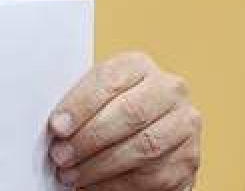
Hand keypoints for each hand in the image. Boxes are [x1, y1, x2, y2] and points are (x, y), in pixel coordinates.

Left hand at [48, 52, 201, 189]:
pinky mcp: (190, 158)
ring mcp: (184, 124)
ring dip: (100, 166)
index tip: (57, 127)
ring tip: (72, 175)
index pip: (109, 80)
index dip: (80, 106)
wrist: (144, 132)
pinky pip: (154, 175)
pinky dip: (118, 184)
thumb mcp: (93, 98)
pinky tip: (94, 185)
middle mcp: (169, 90)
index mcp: (138, 65)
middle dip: (89, 139)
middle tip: (60, 156)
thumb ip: (78, 104)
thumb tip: (55, 126)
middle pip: (130, 113)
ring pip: (143, 147)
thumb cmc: (107, 112)